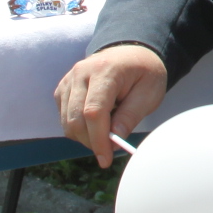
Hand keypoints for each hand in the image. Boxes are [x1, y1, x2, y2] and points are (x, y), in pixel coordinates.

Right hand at [55, 43, 166, 166]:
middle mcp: (81, 73)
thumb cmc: (144, 73)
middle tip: (110, 149)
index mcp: (105, 71)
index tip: (106, 159)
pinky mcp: (63, 89)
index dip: (98, 139)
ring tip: (108, 129)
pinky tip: (97, 122)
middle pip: (76, 119)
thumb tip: (113, 140)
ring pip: (67, 122)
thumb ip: (131, 116)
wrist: (131, 53)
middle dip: (92, 142)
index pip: (94, 111)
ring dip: (85, 136)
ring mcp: (69, 80)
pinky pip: (64, 118)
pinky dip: (79, 128)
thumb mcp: (149, 93)